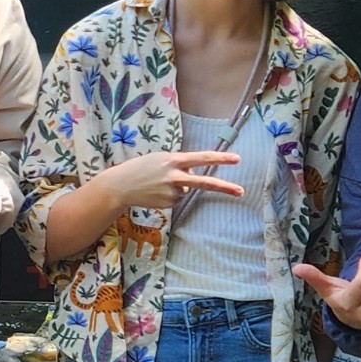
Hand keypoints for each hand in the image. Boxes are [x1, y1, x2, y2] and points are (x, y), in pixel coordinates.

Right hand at [91, 151, 244, 210]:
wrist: (120, 186)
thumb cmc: (140, 168)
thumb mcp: (160, 159)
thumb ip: (179, 164)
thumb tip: (196, 176)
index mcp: (173, 160)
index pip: (202, 158)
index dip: (220, 158)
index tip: (237, 159)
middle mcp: (174, 176)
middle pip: (205, 182)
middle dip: (224, 187)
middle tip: (241, 191)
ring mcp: (171, 192)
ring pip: (186, 190)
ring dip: (178, 187)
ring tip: (158, 184)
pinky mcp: (167, 204)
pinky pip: (177, 199)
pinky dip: (169, 196)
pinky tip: (156, 192)